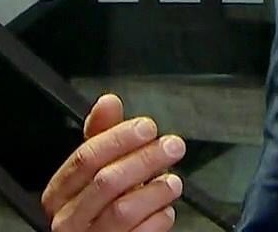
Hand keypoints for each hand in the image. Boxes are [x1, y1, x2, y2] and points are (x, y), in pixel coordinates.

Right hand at [41, 94, 186, 230]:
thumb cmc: (101, 205)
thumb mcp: (98, 170)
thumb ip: (102, 137)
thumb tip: (107, 102)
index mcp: (60, 192)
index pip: (86, 158)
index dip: (120, 138)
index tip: (147, 127)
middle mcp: (68, 220)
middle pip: (107, 181)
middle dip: (145, 158)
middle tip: (172, 146)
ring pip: (124, 211)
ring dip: (157, 190)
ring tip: (173, 181)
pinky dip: (160, 218)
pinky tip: (165, 210)